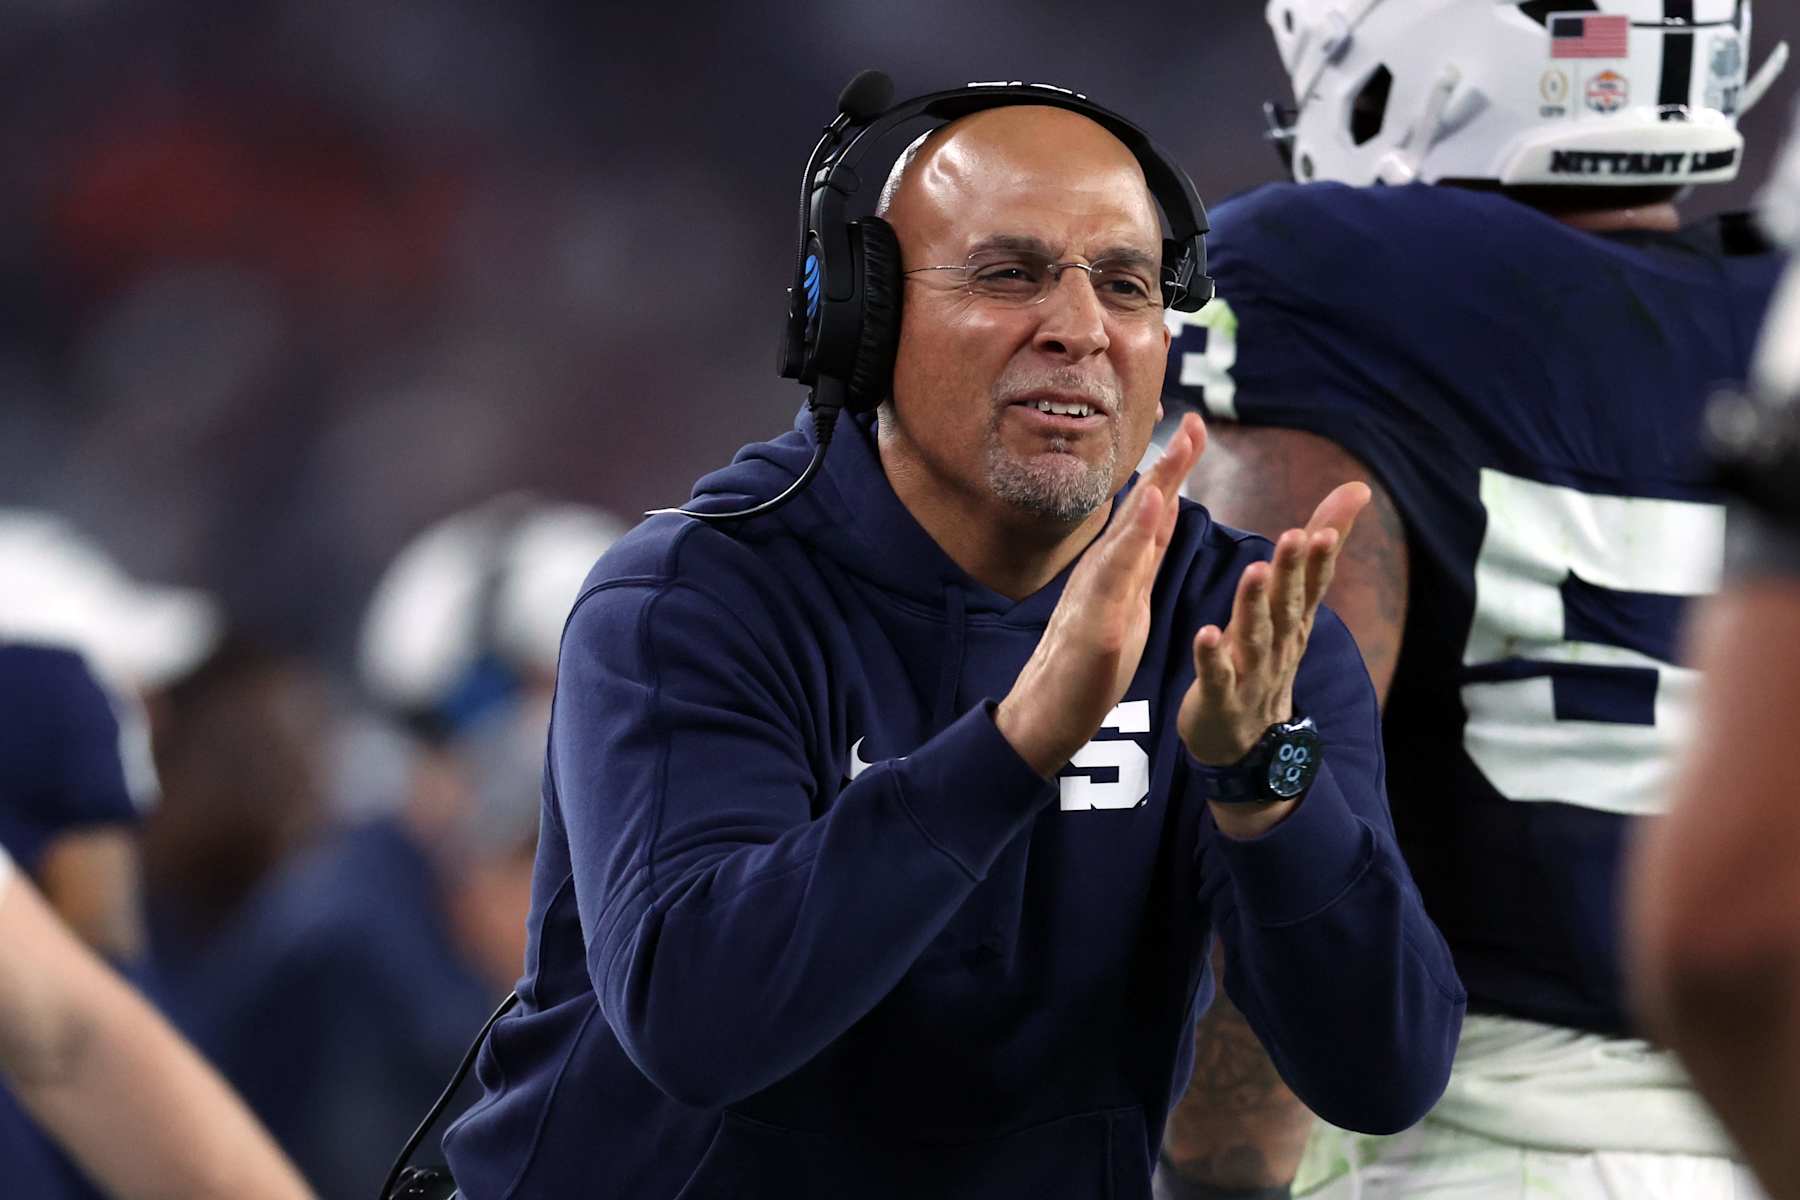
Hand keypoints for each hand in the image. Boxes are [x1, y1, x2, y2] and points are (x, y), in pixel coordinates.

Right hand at [997, 413, 1205, 777]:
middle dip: (1170, 466)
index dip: (1174, 469)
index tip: (1196, 427)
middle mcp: (1105, 570)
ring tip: (1179, 451)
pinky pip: (1117, 575)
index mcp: (1119, 568)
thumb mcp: (1125, 604)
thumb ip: (1141, 558)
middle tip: (1194, 423)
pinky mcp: (1095, 624)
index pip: (1152, 511)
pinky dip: (1135, 537)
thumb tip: (1160, 510)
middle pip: (1142, 510)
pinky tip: (1153, 508)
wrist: (1047, 714)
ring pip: (1129, 533)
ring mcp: (1097, 594)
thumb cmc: (1086, 665)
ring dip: (1156, 489)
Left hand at [1179, 481, 1369, 766]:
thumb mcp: (1295, 605)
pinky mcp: (1219, 696)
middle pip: (1288, 604)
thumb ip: (1316, 550)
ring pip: (1254, 633)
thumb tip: (1357, 490)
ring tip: (1256, 571)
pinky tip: (1204, 633)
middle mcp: (1279, 643)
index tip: (1329, 526)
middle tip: (1298, 536)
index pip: (1313, 582)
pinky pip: (1216, 673)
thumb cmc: (1269, 658)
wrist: (1246, 741)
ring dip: (1254, 603)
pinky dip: (1211, 655)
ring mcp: (1251, 672)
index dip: (1322, 555)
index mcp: (1294, 620)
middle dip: (1294, 570)